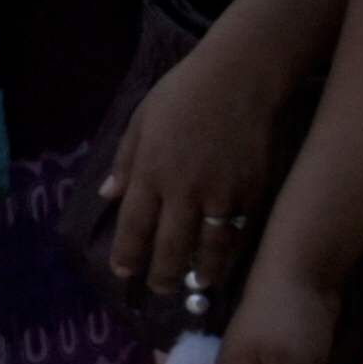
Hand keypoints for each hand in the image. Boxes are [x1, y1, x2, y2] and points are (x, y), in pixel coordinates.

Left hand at [93, 35, 282, 303]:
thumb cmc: (185, 92)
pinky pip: (239, 231)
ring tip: (196, 284)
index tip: (123, 272)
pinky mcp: (254, 189)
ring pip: (209, 247)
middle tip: (159, 289)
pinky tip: (226, 261)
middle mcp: (183, 189)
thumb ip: (125, 161)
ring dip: (201, 272)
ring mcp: (221, 192)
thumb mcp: (141, 121)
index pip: (134, 226)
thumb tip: (108, 195)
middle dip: (162, 274)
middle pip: (170, 245)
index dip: (128, 255)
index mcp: (150, 171)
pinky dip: (231, 251)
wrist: (243, 75)